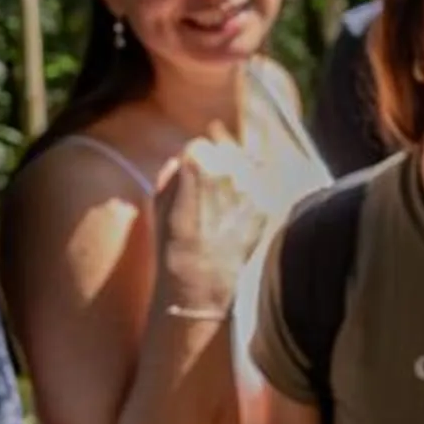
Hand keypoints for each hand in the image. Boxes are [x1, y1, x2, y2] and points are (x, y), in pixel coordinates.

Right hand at [156, 135, 277, 317]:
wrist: (199, 279)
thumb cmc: (172, 241)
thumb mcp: (159, 201)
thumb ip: (172, 172)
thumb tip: (182, 160)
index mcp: (197, 162)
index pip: (200, 145)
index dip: (195, 160)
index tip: (192, 175)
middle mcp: (228, 168)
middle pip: (227, 151)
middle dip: (219, 165)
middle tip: (210, 193)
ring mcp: (250, 187)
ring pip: (246, 168)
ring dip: (237, 179)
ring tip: (222, 208)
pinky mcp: (265, 205)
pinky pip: (258, 191)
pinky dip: (250, 199)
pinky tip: (235, 219)